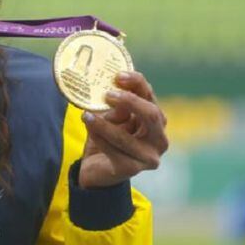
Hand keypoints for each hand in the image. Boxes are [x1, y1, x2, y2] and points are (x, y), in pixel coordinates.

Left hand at [78, 71, 168, 188]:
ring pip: (127, 137)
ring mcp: (148, 157)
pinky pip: (113, 151)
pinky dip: (99, 138)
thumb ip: (115, 106)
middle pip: (153, 115)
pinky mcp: (131, 170)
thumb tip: (109, 90)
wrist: (96, 169)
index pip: (151, 97)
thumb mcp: (111, 117)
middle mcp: (159, 139)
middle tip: (108, 95)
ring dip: (104, 124)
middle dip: (131, 102)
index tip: (118, 75)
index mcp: (156, 120)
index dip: (137, 83)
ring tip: (86, 115)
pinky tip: (88, 127)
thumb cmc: (106, 138)